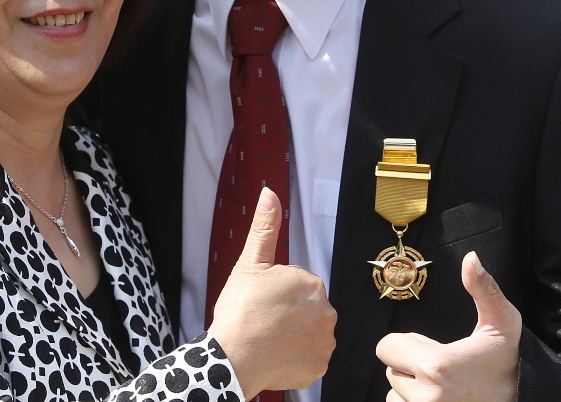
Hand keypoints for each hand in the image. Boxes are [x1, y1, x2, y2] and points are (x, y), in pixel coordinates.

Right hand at [208, 188, 336, 397]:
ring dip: (294, 335)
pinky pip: (310, 357)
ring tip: (268, 337)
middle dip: (288, 312)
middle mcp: (326, 311)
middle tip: (264, 318)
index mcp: (312, 284)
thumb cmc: (241, 312)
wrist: (234, 357)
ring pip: (309, 332)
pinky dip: (296, 357)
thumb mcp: (250, 263)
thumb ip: (265, 227)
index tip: (262, 300)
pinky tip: (276, 354)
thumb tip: (270, 194)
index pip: (297, 284)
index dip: (276, 291)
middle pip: (306, 308)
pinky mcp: (319, 366)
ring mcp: (324, 341)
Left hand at [376, 252, 520, 401]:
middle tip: (442, 367)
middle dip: (410, 364)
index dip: (408, 343)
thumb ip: (483, 288)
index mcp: (437, 366)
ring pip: (395, 393)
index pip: (386, 346)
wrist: (524, 399)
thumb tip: (471, 258)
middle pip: (390, 369)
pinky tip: (440, 398)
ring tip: (443, 385)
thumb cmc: (509, 360)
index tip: (435, 348)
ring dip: (411, 387)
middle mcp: (426, 397)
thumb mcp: (502, 321)